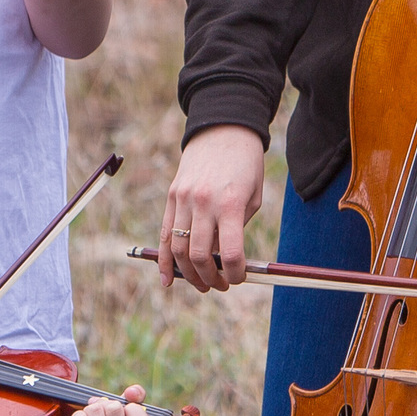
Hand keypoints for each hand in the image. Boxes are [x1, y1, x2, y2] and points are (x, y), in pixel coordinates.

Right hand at [161, 124, 267, 289]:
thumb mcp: (252, 196)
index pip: (229, 252)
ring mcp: (183, 199)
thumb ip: (238, 228)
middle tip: (221, 286)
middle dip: (210, 278)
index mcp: (229, 204)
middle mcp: (203, 203)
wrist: (223, 129)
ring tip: (202, 284)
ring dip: (189, 274)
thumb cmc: (245, 166)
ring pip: (178, 249)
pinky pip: (165, 234)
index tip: (239, 278)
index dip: (234, 273)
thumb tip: (224, 263)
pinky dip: (164, 260)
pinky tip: (168, 279)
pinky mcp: (172, 197)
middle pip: (199, 255)